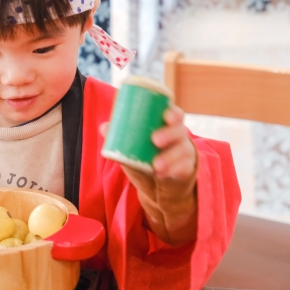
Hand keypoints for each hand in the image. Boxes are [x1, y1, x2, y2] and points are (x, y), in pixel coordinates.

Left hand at [100, 105, 197, 245]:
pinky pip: (183, 169)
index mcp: (168, 125)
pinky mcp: (185, 169)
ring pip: (182, 151)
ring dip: (170, 157)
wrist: (160, 175)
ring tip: (156, 166)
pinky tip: (162, 174)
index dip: (173, 114)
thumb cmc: (147, 150)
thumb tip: (104, 128)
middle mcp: (179, 136)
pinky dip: (173, 171)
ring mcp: (184, 153)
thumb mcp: (135, 142)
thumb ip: (121, 134)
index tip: (166, 116)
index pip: (176, 115)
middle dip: (169, 134)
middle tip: (155, 140)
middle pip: (180, 131)